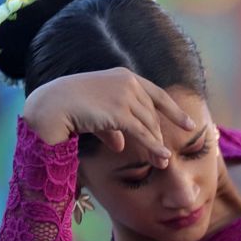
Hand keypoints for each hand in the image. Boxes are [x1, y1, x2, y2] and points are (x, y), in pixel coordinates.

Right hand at [23, 68, 196, 165]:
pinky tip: (161, 157)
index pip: (157, 95)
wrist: (51, 105)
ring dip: (156, 145)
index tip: (189, 124)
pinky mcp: (120, 111)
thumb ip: (111, 127)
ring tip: (162, 163)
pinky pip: (142, 132)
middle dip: (159, 136)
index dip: (174, 111)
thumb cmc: (67, 107)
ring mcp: (125, 95)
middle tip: (165, 156)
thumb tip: (120, 145)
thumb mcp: (95, 113)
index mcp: (124, 76)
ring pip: (149, 125)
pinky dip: (153, 146)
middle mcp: (129, 82)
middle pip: (152, 114)